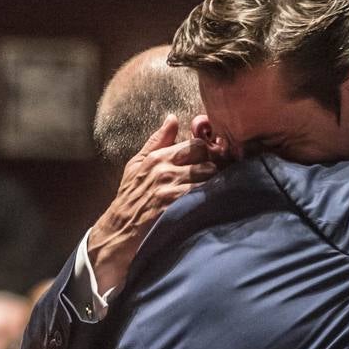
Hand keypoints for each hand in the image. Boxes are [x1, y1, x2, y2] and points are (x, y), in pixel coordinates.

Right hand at [87, 116, 218, 296]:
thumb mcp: (137, 164)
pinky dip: (213, 197)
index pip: (196, 145)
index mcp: (157, 157)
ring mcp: (170, 189)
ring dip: (220, 182)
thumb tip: (173, 118)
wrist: (119, 230)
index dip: (212, 150)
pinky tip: (219, 201)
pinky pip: (203, 197)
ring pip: (208, 177)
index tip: (220, 158)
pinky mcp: (175, 208)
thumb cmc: (130, 197)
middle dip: (220, 165)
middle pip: (206, 159)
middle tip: (229, 173)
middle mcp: (164, 170)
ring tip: (228, 188)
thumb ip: (157, 141)